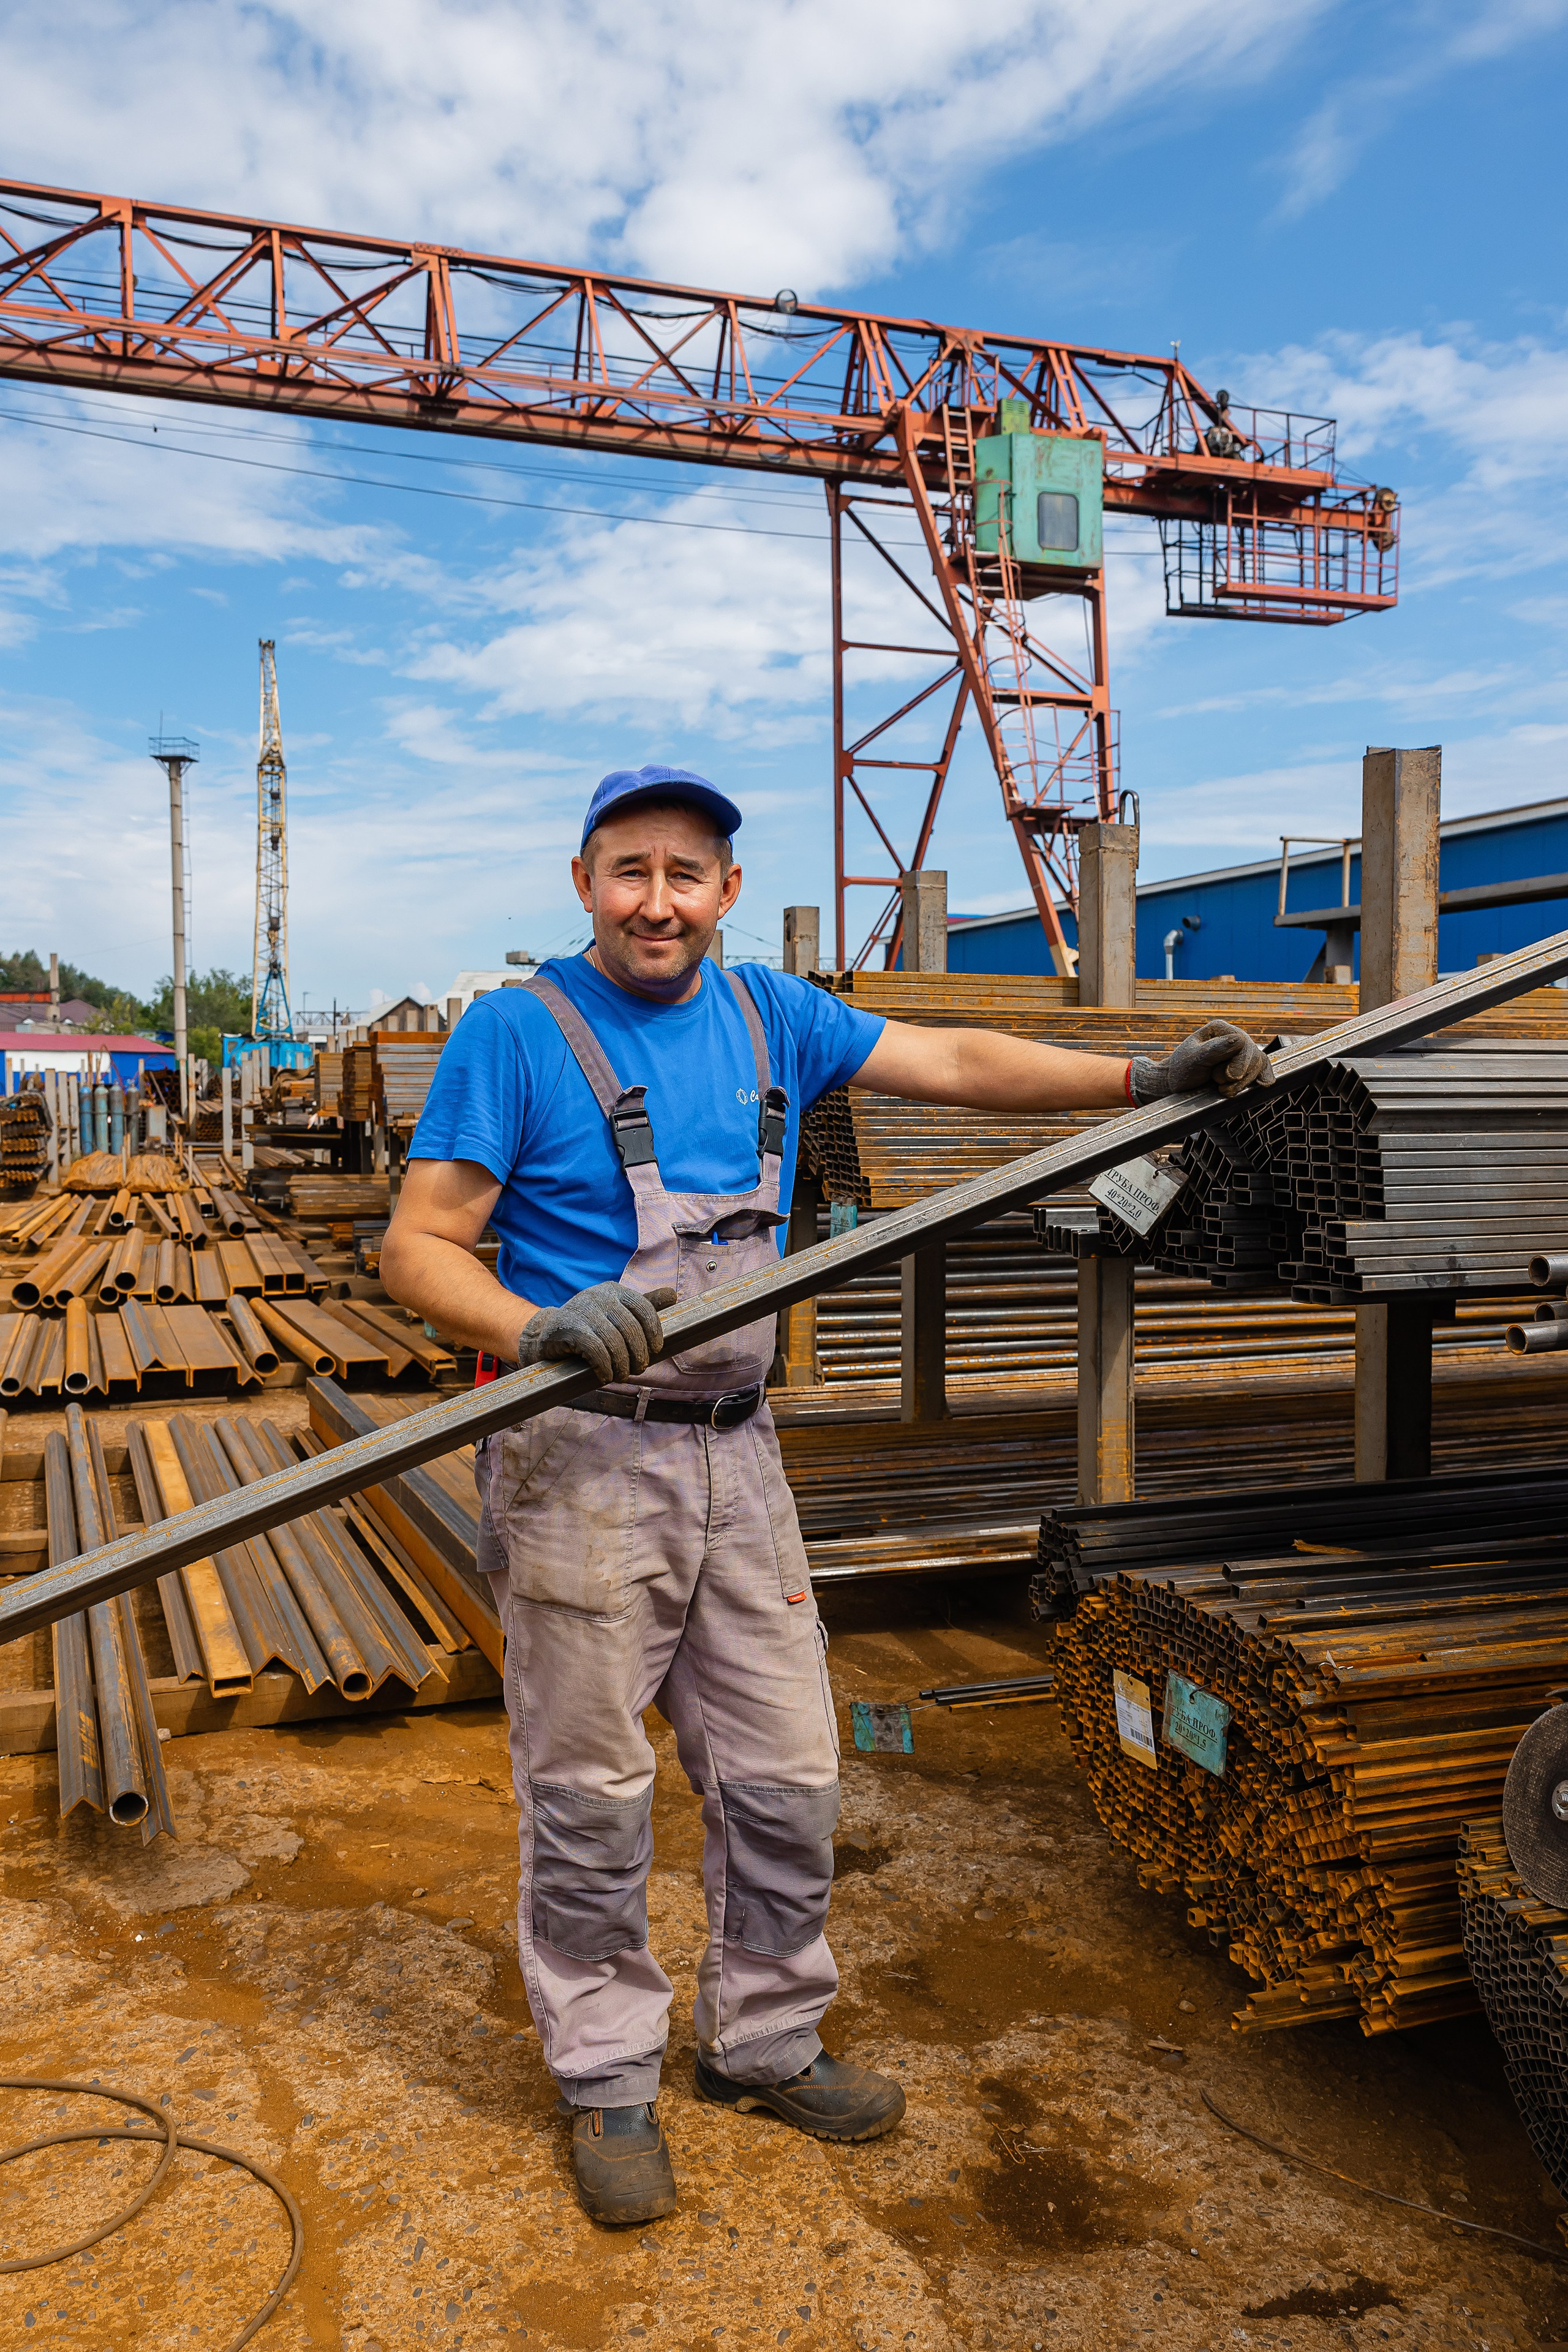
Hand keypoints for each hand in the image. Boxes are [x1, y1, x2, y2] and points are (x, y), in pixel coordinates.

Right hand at [516, 1282, 678, 1383]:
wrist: (547, 1335)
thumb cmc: (589, 1328)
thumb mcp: (616, 1314)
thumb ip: (643, 1305)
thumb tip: (673, 1295)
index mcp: (614, 1290)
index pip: (644, 1308)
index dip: (654, 1331)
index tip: (655, 1351)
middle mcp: (598, 1295)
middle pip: (630, 1328)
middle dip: (638, 1354)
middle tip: (637, 1370)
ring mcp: (581, 1309)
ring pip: (613, 1341)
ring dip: (621, 1365)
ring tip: (621, 1376)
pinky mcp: (567, 1327)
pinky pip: (595, 1349)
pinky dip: (604, 1367)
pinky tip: (604, 1376)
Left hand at [1130, 1020, 1274, 1104]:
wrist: (1178, 1085)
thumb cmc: (1182, 1070)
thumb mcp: (1193, 1059)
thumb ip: (1214, 1050)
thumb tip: (1240, 1039)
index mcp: (1219, 1029)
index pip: (1243, 1043)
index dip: (1239, 1062)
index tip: (1226, 1076)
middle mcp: (1233, 1038)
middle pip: (1253, 1055)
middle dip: (1240, 1075)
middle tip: (1221, 1086)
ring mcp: (1240, 1052)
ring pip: (1257, 1065)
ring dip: (1244, 1083)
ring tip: (1224, 1091)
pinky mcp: (1244, 1067)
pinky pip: (1261, 1068)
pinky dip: (1263, 1076)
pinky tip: (1264, 1084)